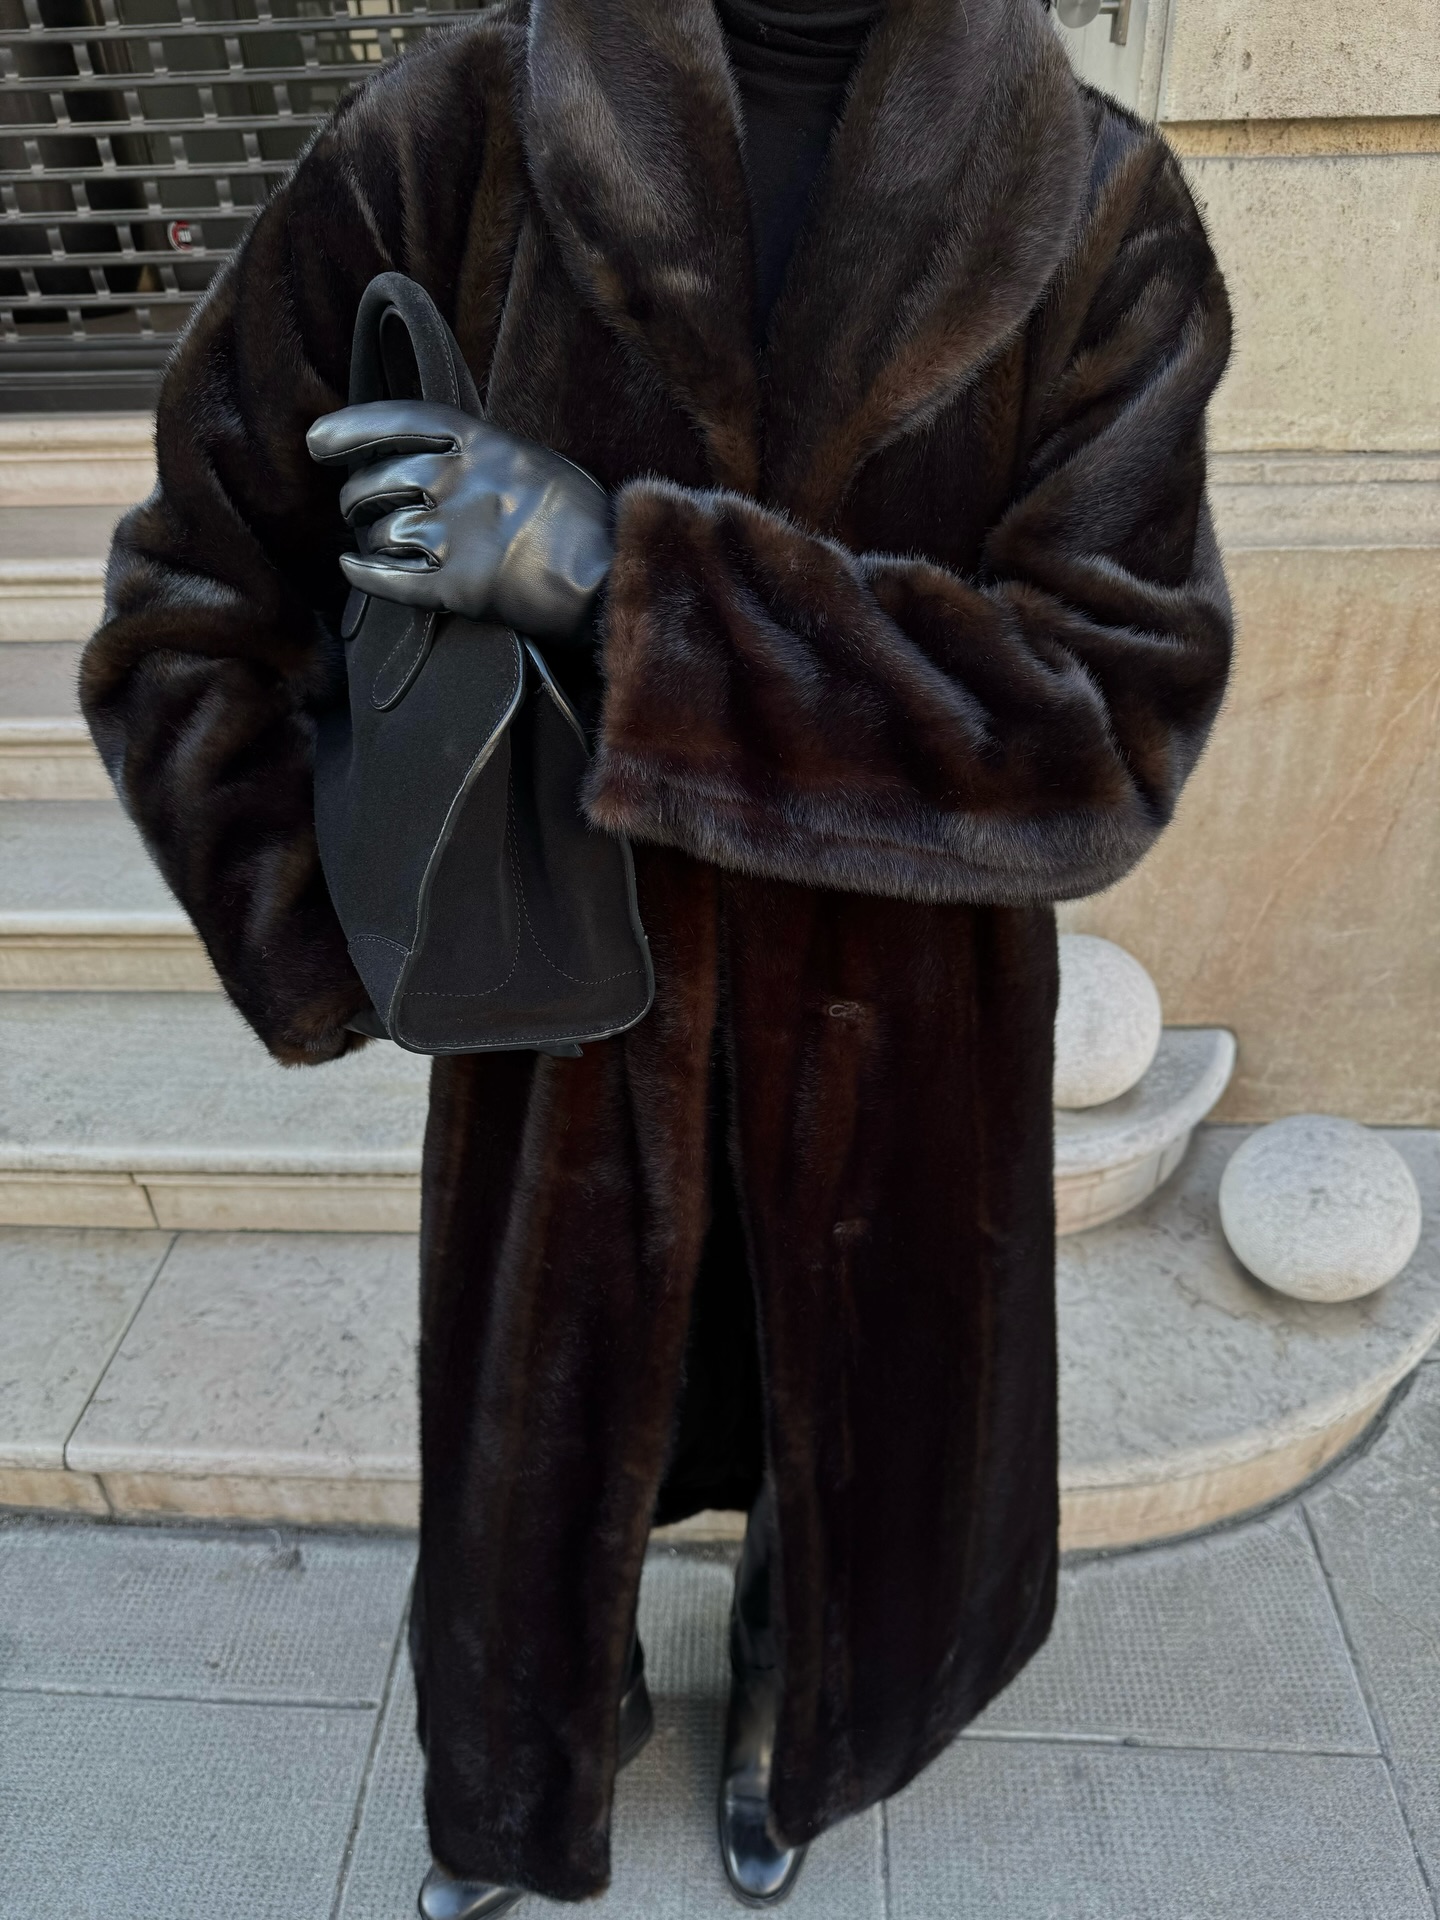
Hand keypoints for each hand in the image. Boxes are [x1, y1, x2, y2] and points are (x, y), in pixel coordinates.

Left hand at [306, 401, 612, 640]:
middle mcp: (461, 482)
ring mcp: (457, 535)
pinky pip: (389, 579)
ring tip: (375, 540)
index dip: (351, 429)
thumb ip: (486, 453)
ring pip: (380, 530)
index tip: (318, 441)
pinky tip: (351, 568)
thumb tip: (441, 453)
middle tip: (356, 505)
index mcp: (485, 442)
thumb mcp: (536, 460)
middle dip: (355, 495)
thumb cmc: (585, 520)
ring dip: (368, 536)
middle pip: (376, 481)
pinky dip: (363, 573)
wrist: (612, 576)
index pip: (400, 422)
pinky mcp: (457, 587)